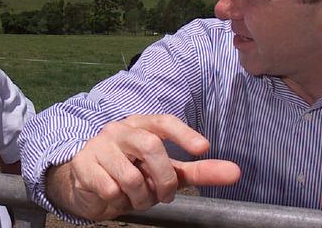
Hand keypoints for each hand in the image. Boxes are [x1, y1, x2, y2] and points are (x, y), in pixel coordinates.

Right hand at [47, 114, 240, 220]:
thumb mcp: (167, 172)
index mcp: (141, 126)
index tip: (203, 148)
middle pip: (151, 146)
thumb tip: (236, 172)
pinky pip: (110, 188)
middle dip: (164, 177)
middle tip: (165, 196)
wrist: (88, 187)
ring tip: (137, 199)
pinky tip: (115, 196)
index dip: (184, 133)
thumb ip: (199, 171)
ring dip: (141, 197)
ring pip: (131, 175)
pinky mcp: (85, 165)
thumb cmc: (133, 173)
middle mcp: (120, 130)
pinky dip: (119, 200)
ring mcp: (100, 146)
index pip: (164, 121)